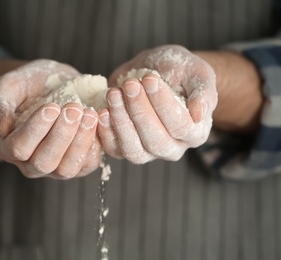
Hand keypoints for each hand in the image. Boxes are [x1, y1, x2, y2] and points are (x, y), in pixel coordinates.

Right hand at [0, 60, 102, 178]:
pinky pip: (87, 164)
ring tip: (89, 115)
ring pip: (66, 168)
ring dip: (80, 142)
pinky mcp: (79, 164)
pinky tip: (98, 122)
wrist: (54, 84)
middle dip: (61, 136)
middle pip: (44, 162)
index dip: (36, 130)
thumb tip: (3, 127)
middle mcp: (31, 163)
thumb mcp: (9, 86)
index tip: (52, 107)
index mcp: (9, 146)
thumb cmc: (30, 85)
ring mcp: (56, 167)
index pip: (19, 148)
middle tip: (74, 109)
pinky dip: (95, 145)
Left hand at [98, 45, 217, 163]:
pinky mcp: (125, 148)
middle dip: (140, 112)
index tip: (149, 79)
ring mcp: (148, 152)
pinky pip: (114, 149)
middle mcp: (173, 148)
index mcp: (195, 132)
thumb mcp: (197, 73)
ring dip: (121, 122)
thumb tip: (199, 114)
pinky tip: (102, 110)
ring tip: (113, 94)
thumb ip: (204, 92)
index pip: (180, 126)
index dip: (163, 104)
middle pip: (156, 141)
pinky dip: (106, 131)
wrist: (156, 72)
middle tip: (130, 85)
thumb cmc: (179, 72)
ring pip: (134, 150)